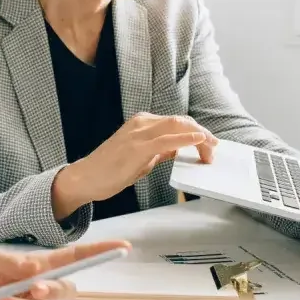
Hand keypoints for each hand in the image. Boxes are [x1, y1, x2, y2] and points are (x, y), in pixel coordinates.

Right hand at [52, 113, 216, 218]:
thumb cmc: (109, 170)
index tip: (209, 144)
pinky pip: (167, 140)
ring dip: (199, 137)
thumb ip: (159, 150)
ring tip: (211, 148)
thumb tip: (178, 148)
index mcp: (142, 123)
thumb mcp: (140, 157)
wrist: (85, 178)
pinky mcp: (137, 147)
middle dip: (202, 133)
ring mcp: (138, 133)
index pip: (176, 122)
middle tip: (215, 148)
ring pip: (176, 126)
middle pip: (180, 121)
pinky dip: (185, 139)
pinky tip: (198, 141)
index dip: (197, 131)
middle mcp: (141, 123)